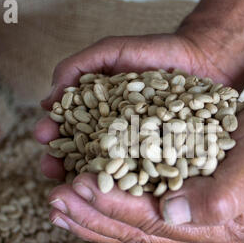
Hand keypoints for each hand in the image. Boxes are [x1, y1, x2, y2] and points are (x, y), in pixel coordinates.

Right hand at [35, 32, 243, 179]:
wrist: (201, 58)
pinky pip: (145, 173)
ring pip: (111, 170)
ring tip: (74, 182)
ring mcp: (140, 149)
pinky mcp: (164, 158)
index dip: (54, 133)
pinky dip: (130, 183)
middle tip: (49, 167)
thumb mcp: (111, 52)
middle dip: (64, 161)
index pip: (70, 128)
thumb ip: (78, 67)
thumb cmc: (155, 53)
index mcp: (100, 115)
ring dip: (89, 178)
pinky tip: (117, 190)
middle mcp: (117, 136)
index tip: (42, 136)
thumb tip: (47, 99)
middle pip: (84, 154)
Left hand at [42, 101, 243, 242]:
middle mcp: (193, 231)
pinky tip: (82, 197)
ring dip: (89, 216)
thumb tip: (172, 214)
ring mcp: (182, 220)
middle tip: (56, 198)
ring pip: (127, 226)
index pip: (153, 223)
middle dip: (92, 215)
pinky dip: (104, 206)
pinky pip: (133, 212)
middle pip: (133, 230)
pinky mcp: (174, 204)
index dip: (115, 205)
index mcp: (213, 229)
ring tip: (57, 203)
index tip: (82, 184)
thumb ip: (220, 196)